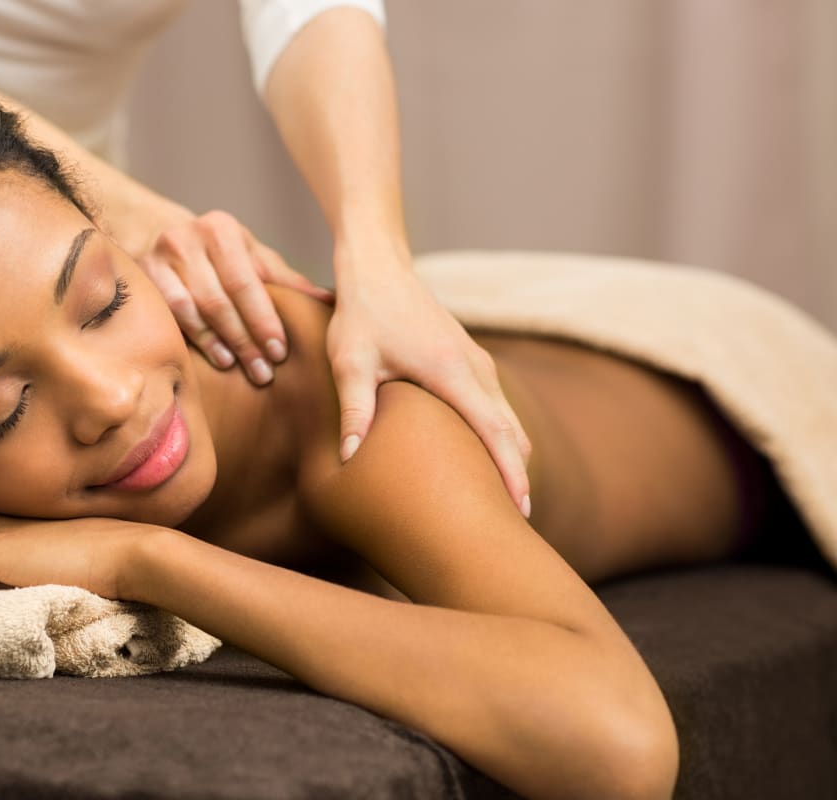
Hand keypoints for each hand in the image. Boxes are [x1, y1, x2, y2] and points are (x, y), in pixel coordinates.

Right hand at [137, 209, 333, 384]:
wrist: (162, 241)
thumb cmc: (219, 258)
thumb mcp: (252, 260)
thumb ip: (285, 281)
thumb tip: (329, 301)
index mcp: (222, 229)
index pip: (247, 282)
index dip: (264, 319)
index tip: (280, 352)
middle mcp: (188, 237)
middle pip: (221, 300)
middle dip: (245, 339)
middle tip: (264, 371)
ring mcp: (161, 257)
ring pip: (193, 309)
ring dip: (219, 342)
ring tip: (240, 367)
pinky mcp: (143, 277)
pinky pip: (169, 314)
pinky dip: (193, 338)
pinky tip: (214, 356)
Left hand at [328, 252, 532, 515]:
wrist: (379, 268)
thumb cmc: (361, 314)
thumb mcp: (350, 361)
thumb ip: (354, 407)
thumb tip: (349, 456)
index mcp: (452, 371)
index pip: (495, 431)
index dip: (510, 472)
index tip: (521, 510)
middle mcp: (475, 367)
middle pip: (512, 431)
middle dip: (517, 475)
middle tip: (514, 523)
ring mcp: (477, 362)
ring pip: (508, 419)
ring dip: (510, 456)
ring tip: (501, 502)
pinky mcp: (471, 361)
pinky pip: (496, 406)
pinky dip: (500, 437)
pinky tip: (483, 462)